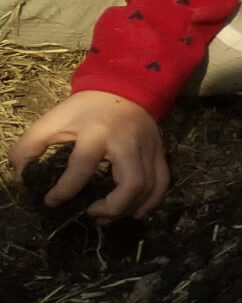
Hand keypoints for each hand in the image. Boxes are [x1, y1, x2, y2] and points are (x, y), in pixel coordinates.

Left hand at [9, 91, 167, 220]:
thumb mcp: (54, 120)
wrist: (124, 86)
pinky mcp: (159, 151)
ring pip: (148, 186)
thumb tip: (18, 172)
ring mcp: (147, 148)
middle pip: (130, 184)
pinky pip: (162, 180)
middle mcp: (127, 143)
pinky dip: (152, 200)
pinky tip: (136, 212)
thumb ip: (31, 144)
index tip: (51, 201)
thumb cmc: (86, 107)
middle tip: (91, 214)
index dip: (64, 191)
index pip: (82, 169)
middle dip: (111, 208)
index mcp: (97, 134)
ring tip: (106, 216)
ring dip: (128, 208)